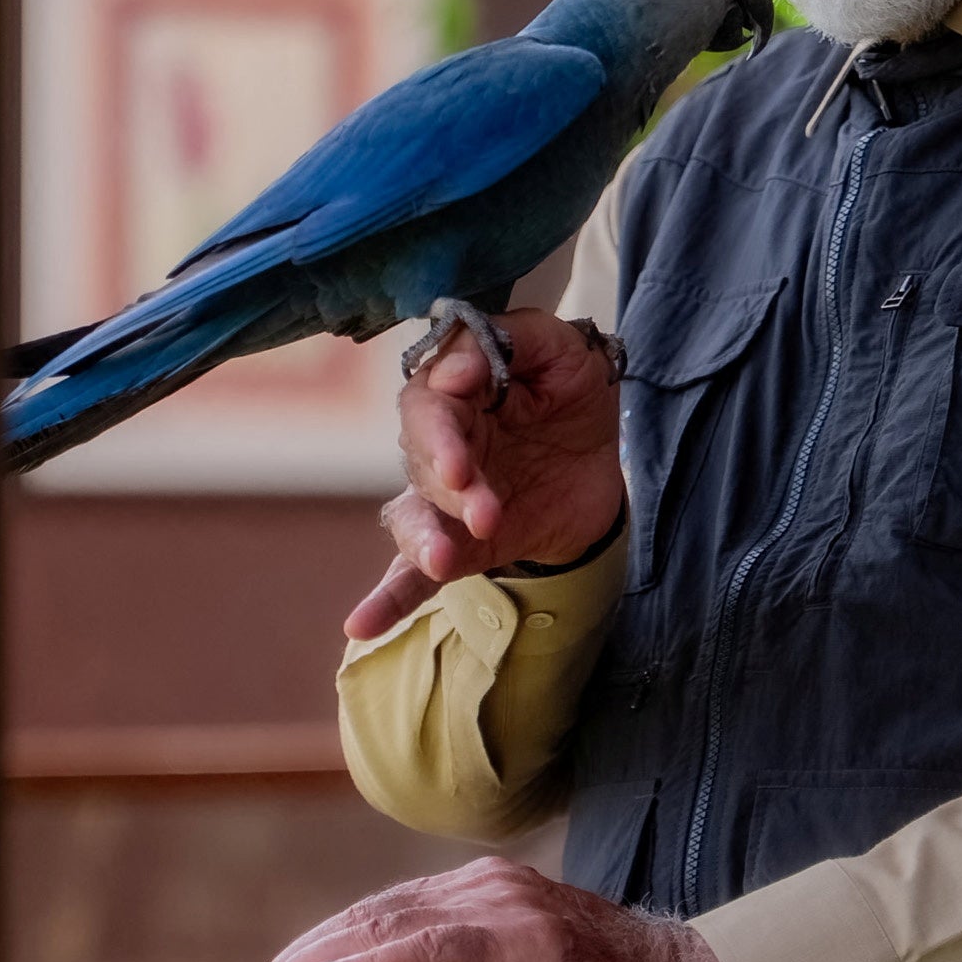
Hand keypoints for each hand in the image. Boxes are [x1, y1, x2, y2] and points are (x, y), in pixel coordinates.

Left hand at [243, 856, 766, 961]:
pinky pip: (441, 950)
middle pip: (378, 915)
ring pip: (398, 926)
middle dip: (311, 955)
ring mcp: (513, 909)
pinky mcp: (535, 942)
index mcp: (488, 893)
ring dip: (328, 959)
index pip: (389, 914)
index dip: (328, 946)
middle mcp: (492, 887)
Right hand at [346, 308, 624, 639]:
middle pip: (420, 455)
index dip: (445, 398)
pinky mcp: (458, 546)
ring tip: (442, 557)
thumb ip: (516, 337)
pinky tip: (361, 624)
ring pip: (414, 516)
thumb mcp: (565, 351)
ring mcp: (443, 500)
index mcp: (457, 392)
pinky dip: (387, 601)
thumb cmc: (572, 394)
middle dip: (445, 472)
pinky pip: (410, 577)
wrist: (600, 465)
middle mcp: (438, 446)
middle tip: (475, 490)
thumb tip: (454, 369)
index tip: (467, 389)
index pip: (432, 394)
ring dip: (424, 537)